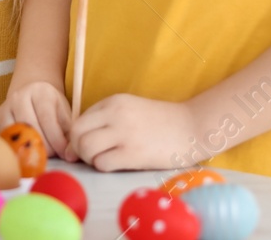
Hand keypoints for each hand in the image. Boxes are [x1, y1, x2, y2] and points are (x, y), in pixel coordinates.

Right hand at [0, 79, 72, 159]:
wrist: (31, 95)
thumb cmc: (51, 107)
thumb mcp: (64, 112)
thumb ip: (68, 131)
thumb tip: (69, 153)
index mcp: (40, 91)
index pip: (47, 119)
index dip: (56, 140)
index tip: (64, 153)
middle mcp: (19, 96)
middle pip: (29, 127)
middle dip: (43, 147)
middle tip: (52, 155)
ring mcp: (5, 108)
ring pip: (14, 134)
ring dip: (27, 149)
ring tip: (38, 155)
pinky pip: (2, 139)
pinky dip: (13, 150)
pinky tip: (24, 153)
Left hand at [67, 93, 203, 171]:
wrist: (193, 127)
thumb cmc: (162, 122)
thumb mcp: (130, 110)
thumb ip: (106, 119)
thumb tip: (77, 142)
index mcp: (113, 102)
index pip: (79, 120)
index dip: (77, 138)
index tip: (87, 147)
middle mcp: (115, 114)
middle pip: (76, 133)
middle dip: (78, 149)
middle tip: (91, 157)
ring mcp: (124, 133)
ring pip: (85, 148)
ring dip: (90, 159)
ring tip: (104, 161)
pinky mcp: (133, 153)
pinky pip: (102, 163)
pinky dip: (103, 167)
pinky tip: (117, 165)